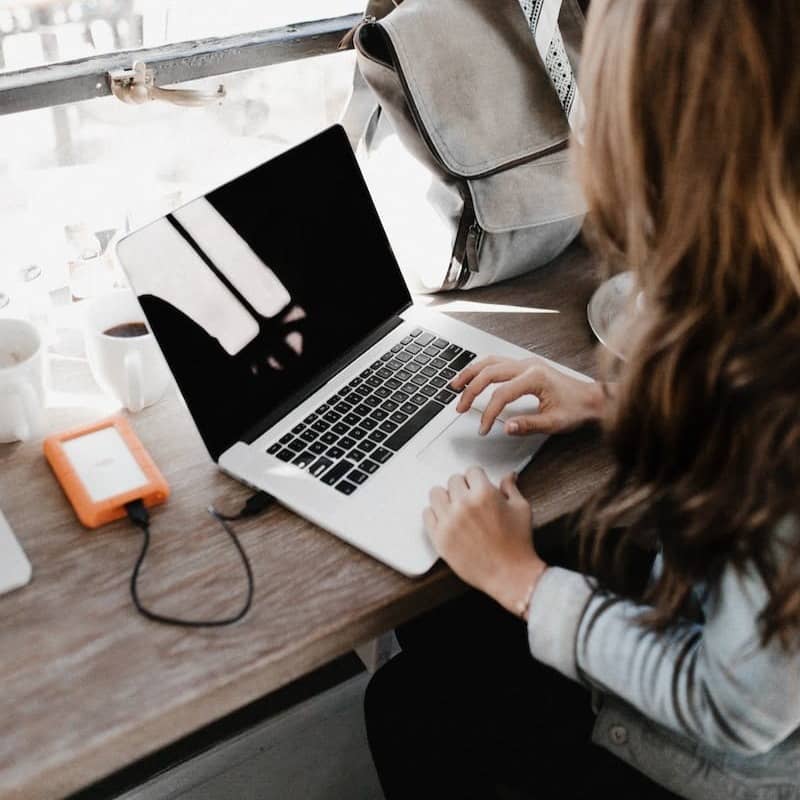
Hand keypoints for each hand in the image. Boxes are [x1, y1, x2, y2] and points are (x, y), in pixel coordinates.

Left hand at [423, 467, 545, 616]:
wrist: (510, 575)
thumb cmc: (518, 544)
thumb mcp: (521, 509)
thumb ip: (511, 488)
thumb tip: (509, 476)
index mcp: (484, 494)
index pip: (472, 471)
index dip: (477, 478)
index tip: (478, 485)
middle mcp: (463, 505)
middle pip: (453, 480)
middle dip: (463, 487)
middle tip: (470, 499)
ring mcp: (449, 521)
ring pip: (436, 493)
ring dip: (446, 497)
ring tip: (455, 507)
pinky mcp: (439, 537)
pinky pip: (427, 514)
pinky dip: (435, 514)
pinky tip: (446, 519)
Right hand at [451, 356, 604, 435]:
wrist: (593, 398)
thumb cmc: (578, 409)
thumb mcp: (555, 423)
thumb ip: (529, 425)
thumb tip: (507, 427)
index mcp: (535, 377)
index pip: (501, 394)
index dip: (489, 413)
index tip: (483, 428)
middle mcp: (528, 365)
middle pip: (489, 372)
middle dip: (471, 390)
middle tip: (460, 407)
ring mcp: (526, 363)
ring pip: (490, 362)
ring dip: (471, 373)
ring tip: (455, 385)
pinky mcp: (526, 365)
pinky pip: (497, 362)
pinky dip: (481, 369)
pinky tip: (473, 377)